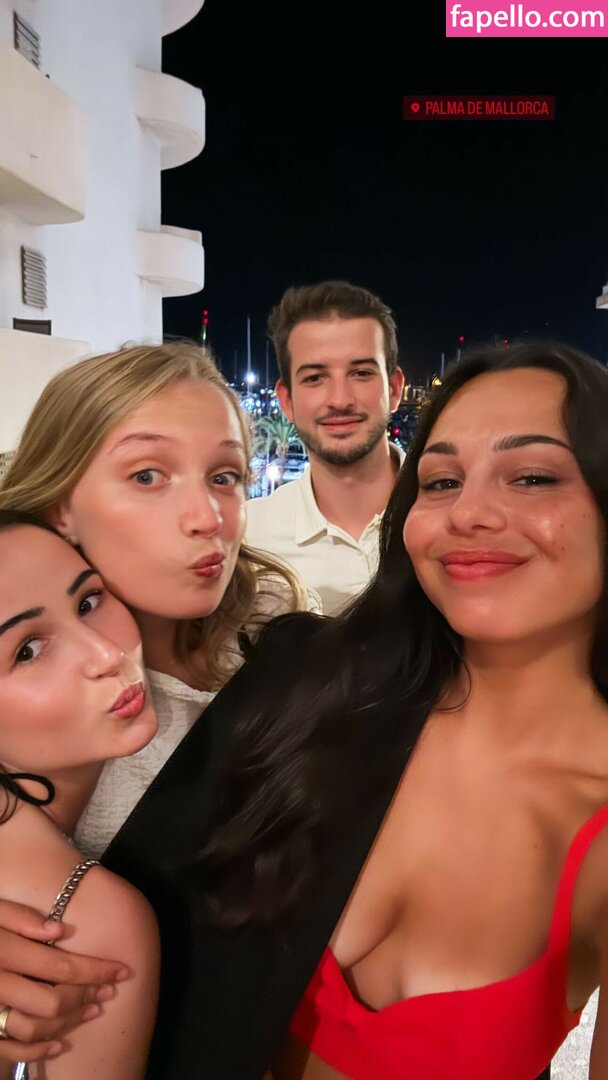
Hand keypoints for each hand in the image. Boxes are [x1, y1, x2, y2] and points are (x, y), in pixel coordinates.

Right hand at [0, 900, 128, 1062]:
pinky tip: (59, 1043)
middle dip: (87, 996)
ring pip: (35, 1028)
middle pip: (53, 1001)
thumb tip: (60, 931)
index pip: (60, 966)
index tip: (123, 970)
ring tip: (93, 1010)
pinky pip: (9, 1050)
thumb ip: (20, 917)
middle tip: (110, 989)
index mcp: (1, 951)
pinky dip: (36, 1052)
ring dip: (69, 1023)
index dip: (97, 970)